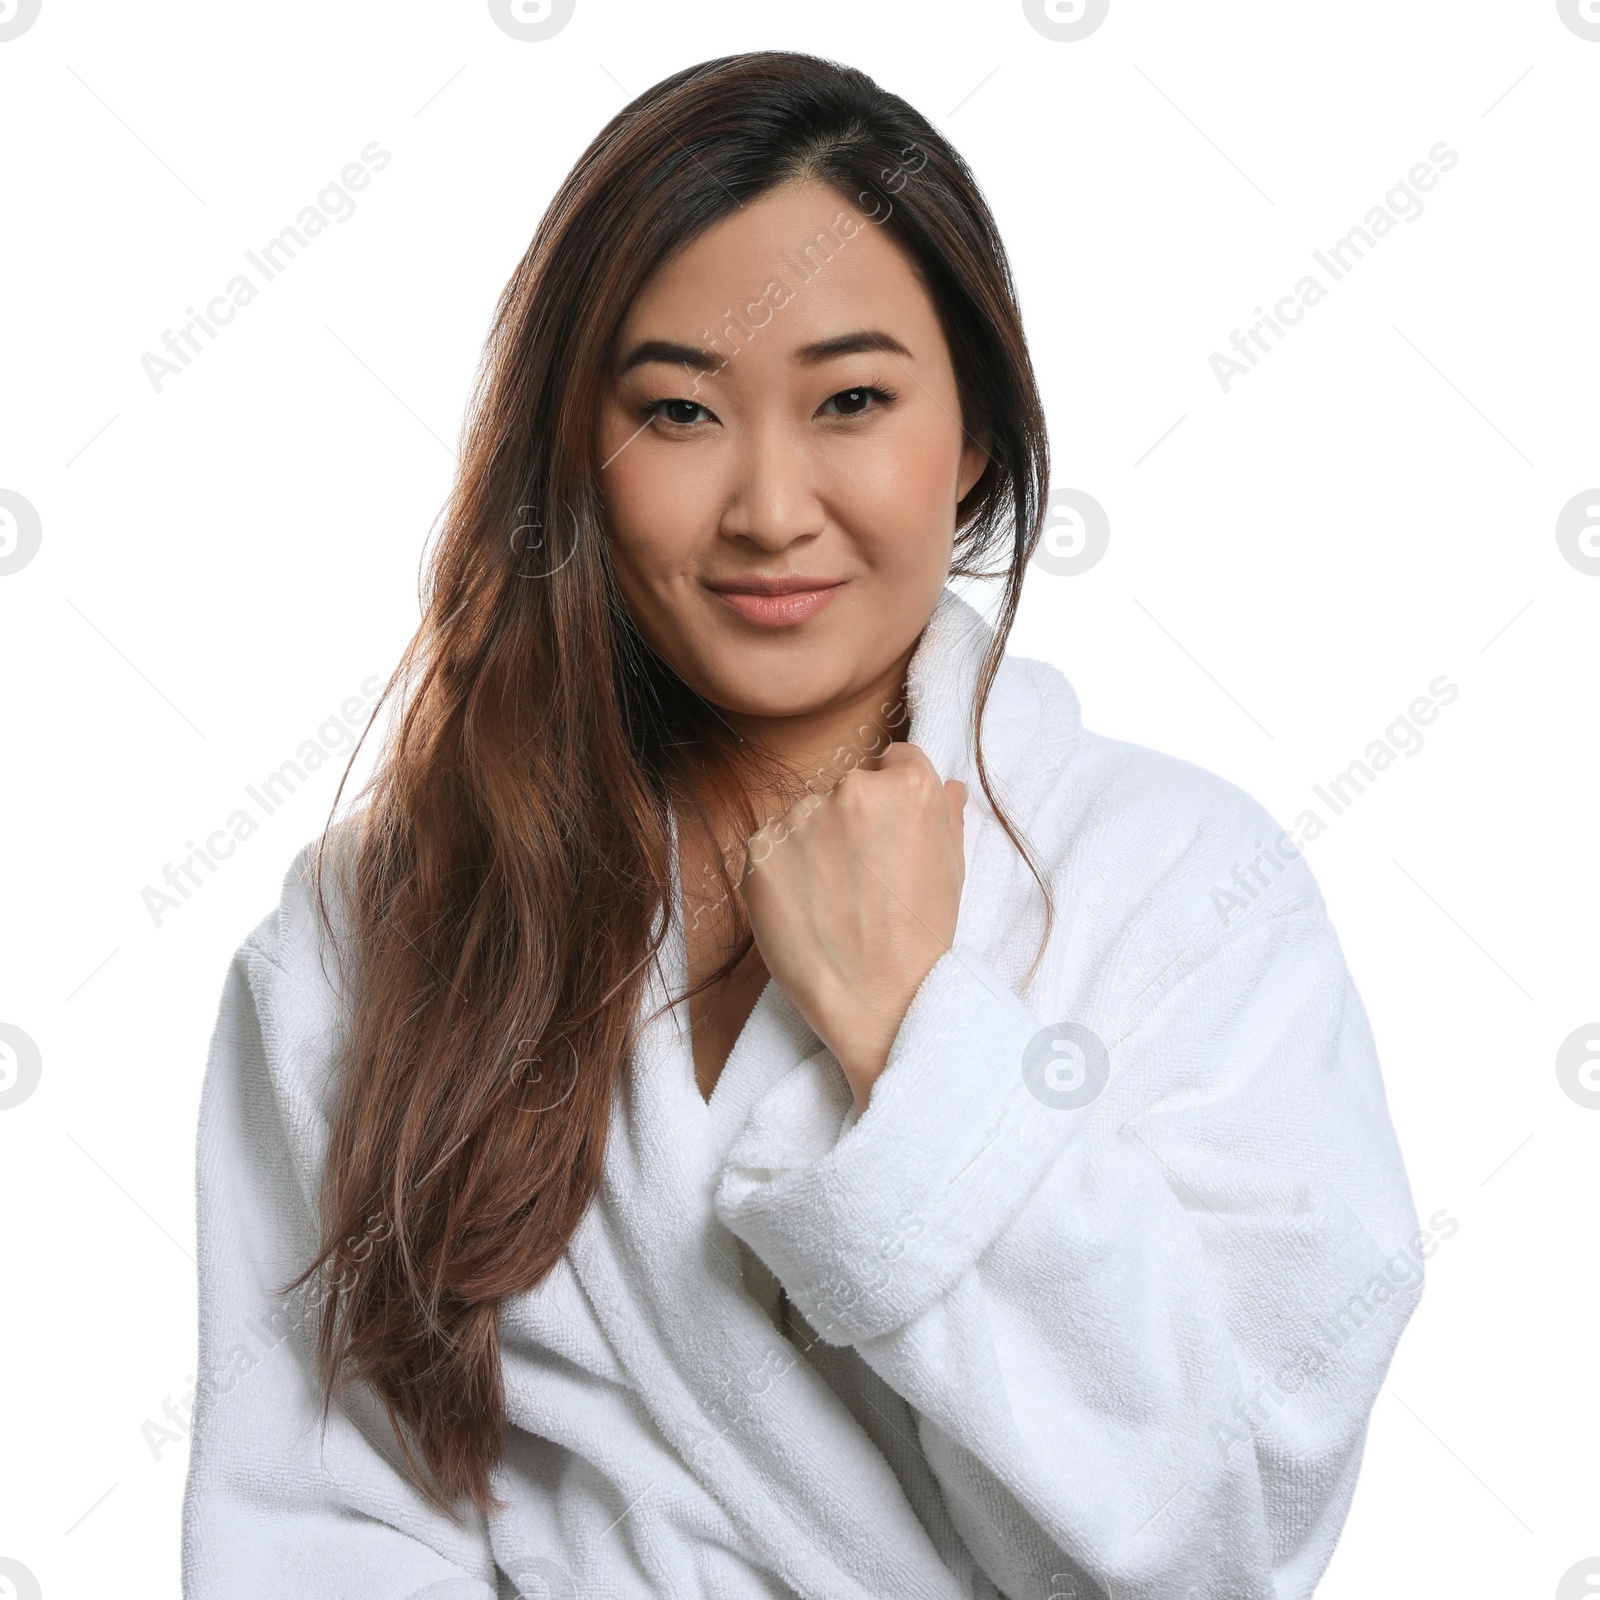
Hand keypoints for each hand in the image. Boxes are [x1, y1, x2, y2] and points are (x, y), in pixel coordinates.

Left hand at [737, 742, 966, 1114]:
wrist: (876, 1001)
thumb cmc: (921, 939)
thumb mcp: (951, 870)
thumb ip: (945, 815)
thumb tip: (948, 786)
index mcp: (909, 786)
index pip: (894, 759)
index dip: (893, 799)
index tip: (889, 834)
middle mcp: (853, 788)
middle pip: (848, 787)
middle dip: (852, 822)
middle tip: (863, 879)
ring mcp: (802, 817)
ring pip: (806, 815)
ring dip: (814, 843)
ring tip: (834, 899)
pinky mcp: (760, 847)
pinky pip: (771, 844)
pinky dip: (782, 869)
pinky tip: (806, 906)